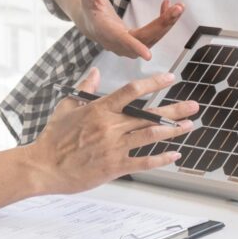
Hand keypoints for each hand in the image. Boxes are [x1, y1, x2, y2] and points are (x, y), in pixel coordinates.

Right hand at [23, 69, 196, 194]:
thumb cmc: (53, 137)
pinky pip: (143, 162)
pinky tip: (175, 154)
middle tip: (193, 106)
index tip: (170, 79)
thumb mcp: (67, 106)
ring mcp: (114, 147)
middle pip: (149, 115)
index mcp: (100, 109)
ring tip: (189, 126)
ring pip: (150, 136)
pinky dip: (161, 159)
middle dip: (174, 110)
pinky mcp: (114, 166)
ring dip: (173, 131)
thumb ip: (86, 88)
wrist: (44, 167)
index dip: (153, 83)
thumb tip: (96, 72)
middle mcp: (110, 126)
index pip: (132, 91)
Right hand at [75, 0, 183, 59]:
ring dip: (167, 23)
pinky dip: (164, 21)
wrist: (92, 24)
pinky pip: (154, 34)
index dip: (134, 47)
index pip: (121, 41)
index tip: (147, 55)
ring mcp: (130, 45)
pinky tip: (168, 6)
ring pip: (153, 37)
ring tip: (178, 7)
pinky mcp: (138, 41)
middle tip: (177, 9)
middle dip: (163, 24)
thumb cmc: (89, 9)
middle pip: (145, 38)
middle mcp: (119, 43)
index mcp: (106, 32)